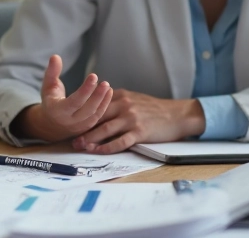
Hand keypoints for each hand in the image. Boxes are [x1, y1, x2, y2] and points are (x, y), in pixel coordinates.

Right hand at [12, 55, 112, 141]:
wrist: (53, 123)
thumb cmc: (51, 100)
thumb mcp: (48, 85)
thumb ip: (52, 72)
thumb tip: (55, 56)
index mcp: (57, 111)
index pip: (74, 101)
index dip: (85, 90)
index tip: (93, 76)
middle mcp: (69, 121)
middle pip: (87, 109)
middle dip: (97, 96)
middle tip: (105, 82)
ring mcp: (79, 126)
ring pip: (94, 114)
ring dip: (103, 100)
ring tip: (107, 86)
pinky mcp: (87, 127)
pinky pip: (98, 117)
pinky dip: (104, 105)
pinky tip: (109, 93)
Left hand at [73, 89, 205, 153]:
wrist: (176, 114)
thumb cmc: (153, 109)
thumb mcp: (133, 98)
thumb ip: (115, 102)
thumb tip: (97, 109)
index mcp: (119, 96)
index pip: (96, 106)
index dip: (83, 116)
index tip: (72, 124)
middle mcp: (123, 105)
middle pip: (97, 118)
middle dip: (83, 129)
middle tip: (71, 139)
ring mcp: (131, 118)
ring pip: (105, 130)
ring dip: (91, 139)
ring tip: (81, 146)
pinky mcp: (140, 131)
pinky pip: (120, 141)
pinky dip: (108, 147)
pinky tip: (99, 151)